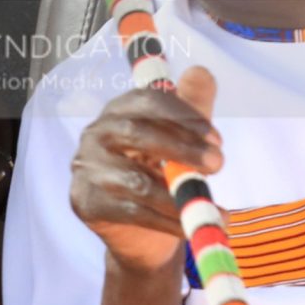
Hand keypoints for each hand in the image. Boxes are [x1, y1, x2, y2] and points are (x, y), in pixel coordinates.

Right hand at [68, 66, 220, 274]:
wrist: (138, 232)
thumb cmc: (158, 174)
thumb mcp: (181, 139)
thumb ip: (193, 106)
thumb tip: (201, 72)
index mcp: (120, 110)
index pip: (149, 102)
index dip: (184, 117)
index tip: (217, 138)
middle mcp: (96, 134)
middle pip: (139, 135)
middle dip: (183, 150)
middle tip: (218, 164)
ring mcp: (86, 169)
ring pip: (137, 181)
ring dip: (179, 195)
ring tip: (212, 207)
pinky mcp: (85, 202)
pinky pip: (132, 212)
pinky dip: (167, 222)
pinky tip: (192, 226)